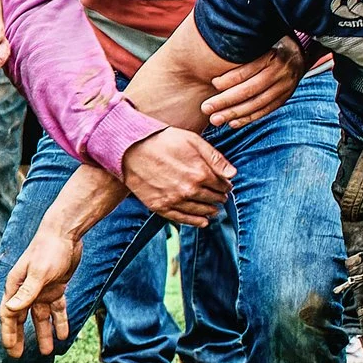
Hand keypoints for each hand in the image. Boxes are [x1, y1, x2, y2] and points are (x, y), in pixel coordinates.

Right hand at [0, 224, 81, 357]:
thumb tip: (11, 311)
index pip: (9, 314)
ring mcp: (41, 289)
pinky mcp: (55, 287)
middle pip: (20, 318)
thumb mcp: (39, 273)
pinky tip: (63, 335)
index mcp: (16, 286)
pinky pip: (56, 309)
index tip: (11, 350)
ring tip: (46, 352)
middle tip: (17, 356)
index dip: (9, 333)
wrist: (65, 233)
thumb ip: (26, 293)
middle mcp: (26, 290)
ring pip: (40, 317)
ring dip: (42, 333)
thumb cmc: (49, 250)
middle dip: (19, 337)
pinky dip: (59, 321)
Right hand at [118, 127, 232, 224]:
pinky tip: (203, 222)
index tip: (225, 184)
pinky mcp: (159, 206)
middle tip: (221, 197)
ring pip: (200, 210)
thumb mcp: (193, 141)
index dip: (226, 185)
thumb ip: (215, 158)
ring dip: (210, 210)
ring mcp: (174, 200)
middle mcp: (189, 190)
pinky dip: (195, 221)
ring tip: (214, 209)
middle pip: (213, 199)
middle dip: (220, 197)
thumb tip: (233, 174)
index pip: (222, 185)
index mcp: (201, 173)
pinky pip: (181, 218)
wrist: (130, 148)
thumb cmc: (162, 140)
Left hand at [202, 36, 307, 127]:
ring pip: (257, 103)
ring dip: (234, 113)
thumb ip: (243, 46)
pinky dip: (249, 118)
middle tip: (206, 108)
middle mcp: (280, 71)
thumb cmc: (270, 44)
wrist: (300, 51)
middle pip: (250, 89)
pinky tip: (233, 122)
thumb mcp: (260, 40)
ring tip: (215, 119)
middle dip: (226, 101)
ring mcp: (285, 86)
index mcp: (272, 54)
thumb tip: (213, 46)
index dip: (229, 78)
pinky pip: (266, 110)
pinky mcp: (285, 96)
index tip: (212, 83)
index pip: (248, 69)